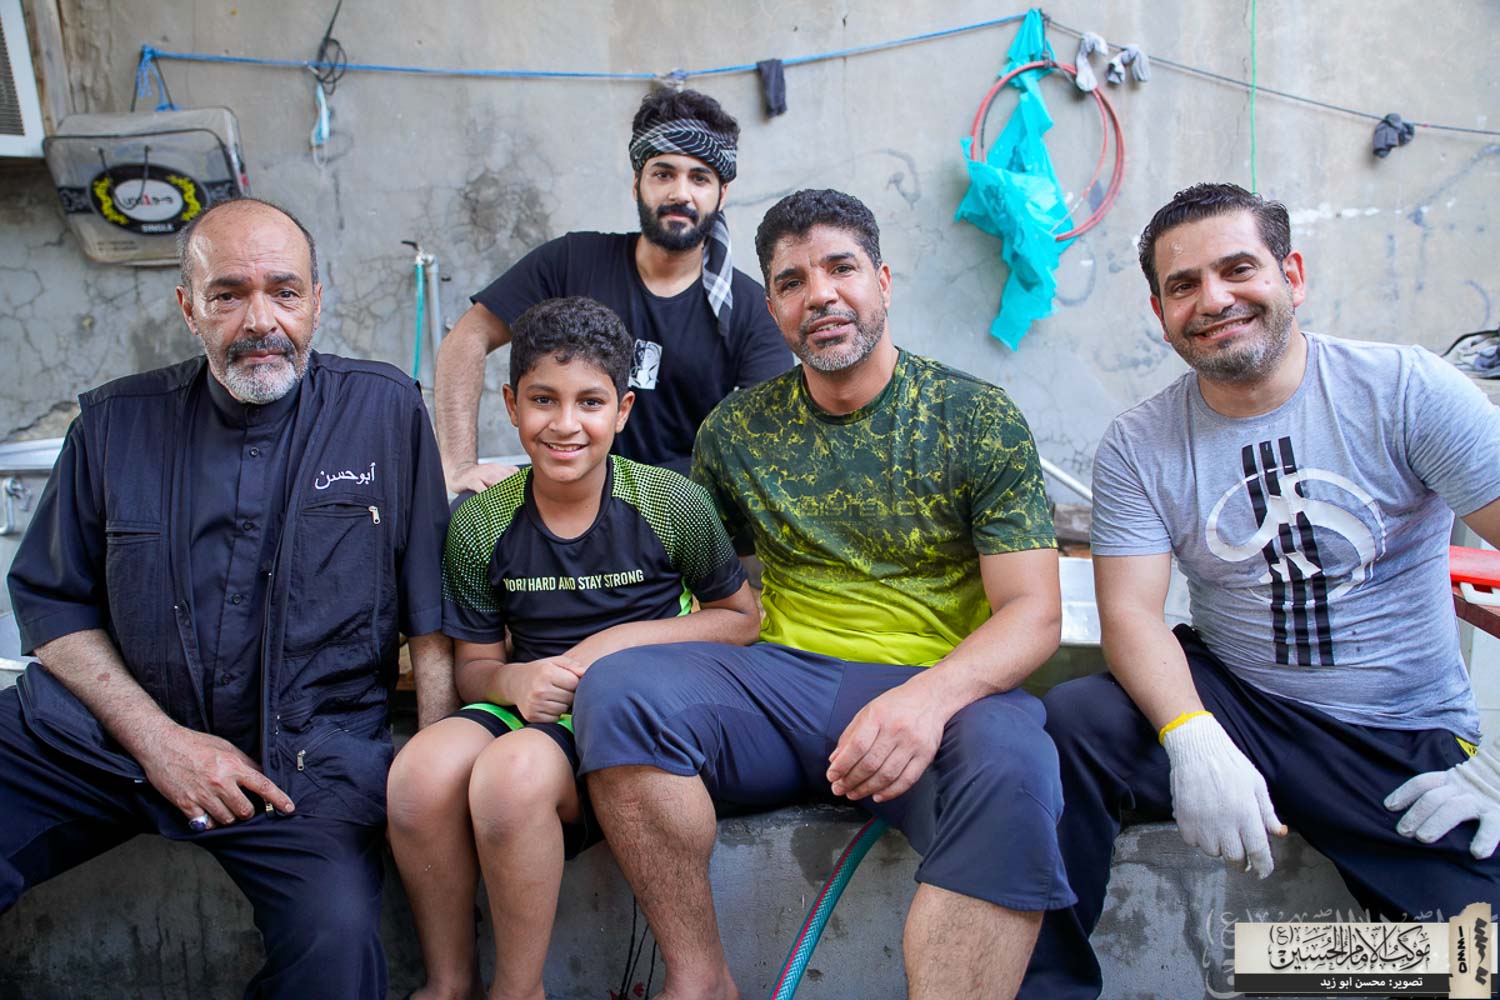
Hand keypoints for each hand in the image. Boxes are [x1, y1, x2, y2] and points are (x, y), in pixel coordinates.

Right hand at [135, 721, 293, 829]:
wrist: (162, 744)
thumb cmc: (195, 743)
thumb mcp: (226, 747)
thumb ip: (245, 762)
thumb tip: (262, 774)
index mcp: (232, 766)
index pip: (263, 786)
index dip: (278, 799)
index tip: (288, 808)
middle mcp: (220, 782)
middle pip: (245, 810)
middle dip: (247, 811)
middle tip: (242, 805)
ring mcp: (202, 795)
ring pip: (227, 820)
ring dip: (229, 817)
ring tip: (223, 807)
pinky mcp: (186, 805)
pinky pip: (206, 825)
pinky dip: (210, 823)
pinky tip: (209, 814)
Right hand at [446, 461, 518, 495]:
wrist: (459, 472)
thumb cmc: (479, 477)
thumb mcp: (493, 474)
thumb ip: (506, 477)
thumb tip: (522, 489)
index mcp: (499, 469)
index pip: (514, 474)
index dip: (520, 484)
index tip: (525, 495)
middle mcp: (491, 470)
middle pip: (506, 478)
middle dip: (512, 489)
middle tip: (518, 501)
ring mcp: (481, 474)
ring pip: (494, 481)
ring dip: (501, 491)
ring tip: (507, 502)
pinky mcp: (471, 481)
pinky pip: (479, 487)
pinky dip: (485, 493)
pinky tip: (490, 500)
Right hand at [506, 655, 584, 723]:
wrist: (514, 683)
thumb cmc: (540, 671)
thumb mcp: (554, 661)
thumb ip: (572, 665)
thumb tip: (586, 673)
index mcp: (546, 673)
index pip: (574, 683)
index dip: (575, 682)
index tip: (569, 680)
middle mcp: (539, 690)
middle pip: (570, 698)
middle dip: (570, 694)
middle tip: (561, 689)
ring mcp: (534, 704)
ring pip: (563, 710)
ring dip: (563, 705)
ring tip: (554, 696)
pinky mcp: (532, 716)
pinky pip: (554, 719)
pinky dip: (554, 713)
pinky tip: (547, 705)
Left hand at [827, 682, 946, 803]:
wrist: (930, 697)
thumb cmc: (896, 705)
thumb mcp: (868, 712)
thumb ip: (850, 735)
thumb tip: (835, 760)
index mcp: (878, 716)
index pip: (857, 746)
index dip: (842, 765)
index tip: (832, 776)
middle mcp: (896, 730)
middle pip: (870, 764)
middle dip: (851, 781)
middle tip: (840, 789)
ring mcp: (913, 744)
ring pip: (887, 775)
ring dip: (867, 789)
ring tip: (854, 793)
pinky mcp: (926, 755)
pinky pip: (907, 780)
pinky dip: (890, 792)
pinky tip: (877, 795)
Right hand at [1161, 714, 1285, 877]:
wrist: (1196, 748)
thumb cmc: (1231, 764)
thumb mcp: (1257, 784)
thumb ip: (1267, 812)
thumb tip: (1279, 833)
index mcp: (1247, 814)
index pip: (1258, 851)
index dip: (1262, 866)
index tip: (1263, 872)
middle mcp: (1225, 823)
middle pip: (1234, 858)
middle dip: (1241, 861)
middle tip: (1241, 853)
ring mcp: (1202, 823)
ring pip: (1213, 852)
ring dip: (1219, 847)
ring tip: (1219, 830)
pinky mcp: (1184, 821)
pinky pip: (1193, 842)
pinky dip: (1199, 838)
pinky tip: (1202, 823)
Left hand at [1385, 743, 1499, 858]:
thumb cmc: (1480, 786)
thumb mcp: (1460, 782)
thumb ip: (1441, 792)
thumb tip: (1401, 808)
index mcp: (1451, 779)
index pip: (1423, 782)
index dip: (1405, 792)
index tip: (1389, 806)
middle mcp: (1463, 788)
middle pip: (1433, 797)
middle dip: (1416, 814)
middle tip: (1403, 831)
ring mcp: (1480, 800)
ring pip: (1455, 809)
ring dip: (1437, 823)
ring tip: (1423, 839)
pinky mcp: (1499, 812)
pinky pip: (1492, 825)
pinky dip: (1485, 838)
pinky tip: (1477, 852)